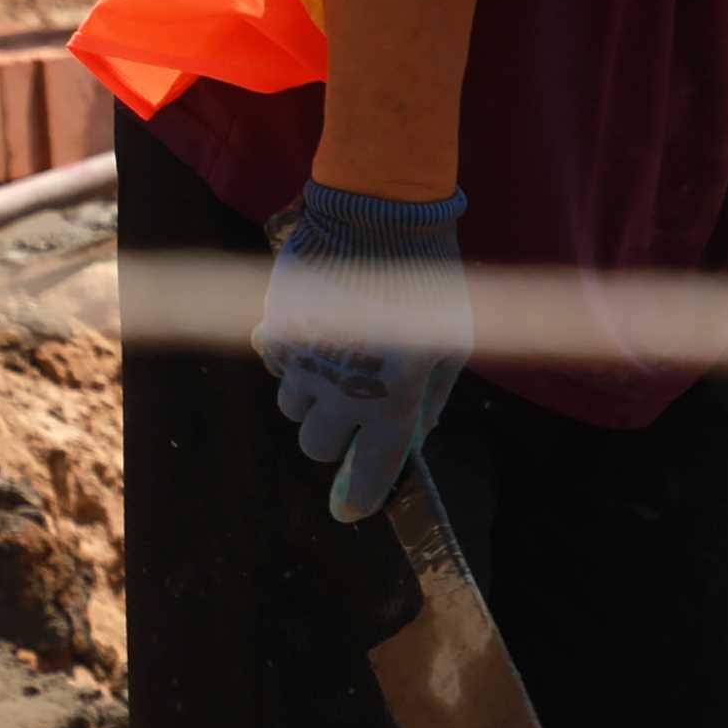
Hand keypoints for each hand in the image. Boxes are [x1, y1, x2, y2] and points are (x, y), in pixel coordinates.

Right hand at [254, 183, 470, 521]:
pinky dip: (296, 361)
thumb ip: (428, 400)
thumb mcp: (451, 345)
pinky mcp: (276, 332)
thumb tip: (410, 439)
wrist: (379, 217)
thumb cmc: (429, 282)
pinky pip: (277, 367)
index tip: (350, 510)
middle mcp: (340, 390)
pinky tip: (323, 328)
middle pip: (317, 445)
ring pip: (293, 409)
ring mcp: (302, 363)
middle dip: (336, 434)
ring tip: (344, 355)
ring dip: (314, 396)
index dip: (358, 498)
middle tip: (358, 404)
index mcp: (391, 399)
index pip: (367, 472)